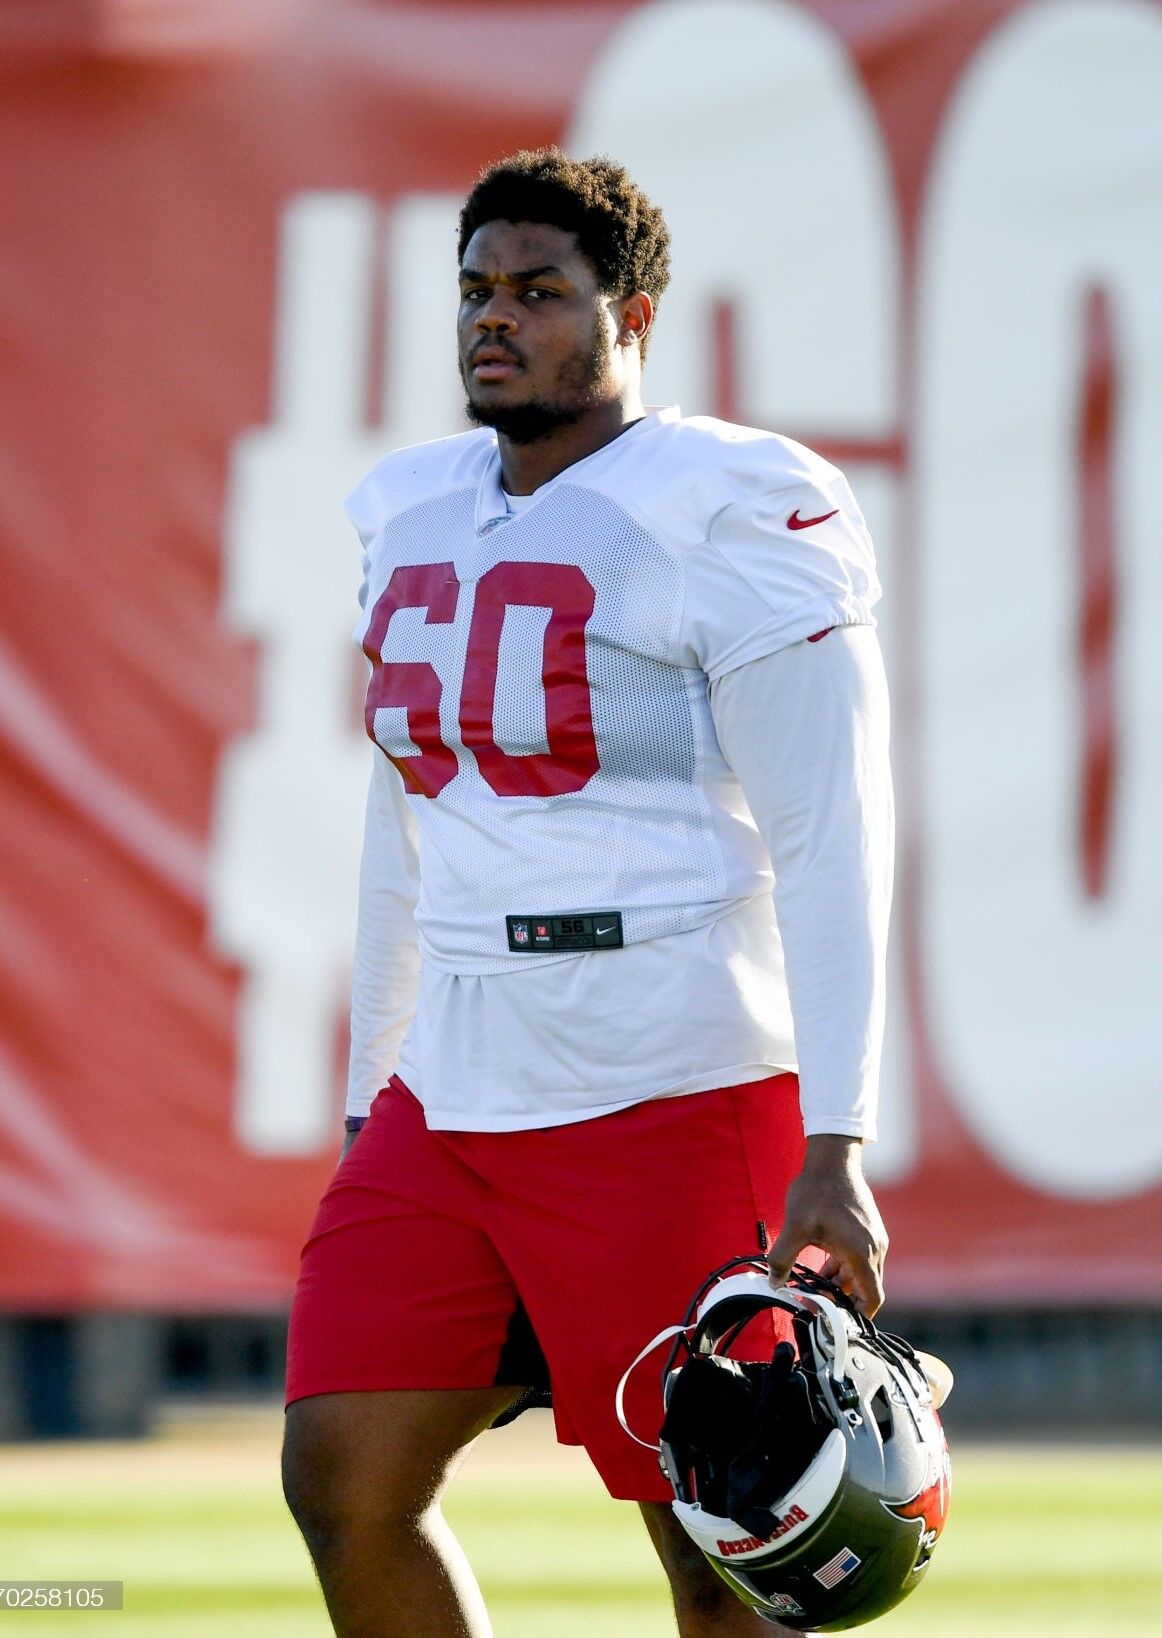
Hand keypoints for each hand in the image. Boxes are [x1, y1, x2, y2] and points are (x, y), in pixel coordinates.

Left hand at [767, 1134, 887, 1315]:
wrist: (833, 1158)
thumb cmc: (818, 1190)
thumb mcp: (795, 1227)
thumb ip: (783, 1258)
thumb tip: (774, 1281)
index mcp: (862, 1252)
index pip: (873, 1298)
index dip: (859, 1315)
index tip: (840, 1321)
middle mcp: (874, 1247)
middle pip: (866, 1287)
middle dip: (843, 1299)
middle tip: (818, 1303)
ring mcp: (873, 1237)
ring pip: (861, 1273)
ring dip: (841, 1283)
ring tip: (814, 1286)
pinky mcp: (868, 1229)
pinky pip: (859, 1258)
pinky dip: (844, 1267)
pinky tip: (822, 1266)